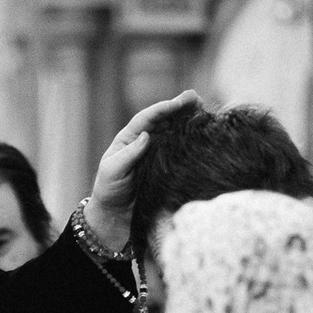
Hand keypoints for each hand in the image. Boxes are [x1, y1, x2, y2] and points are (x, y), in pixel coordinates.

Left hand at [85, 89, 200, 251]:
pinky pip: (180, 148)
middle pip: (164, 119)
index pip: (147, 118)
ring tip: (203, 108)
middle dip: (180, 107)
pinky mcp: (168, 165)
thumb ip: (128, 154)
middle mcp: (145, 141)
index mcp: (129, 138)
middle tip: (197, 98)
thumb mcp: (112, 171)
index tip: (178, 102)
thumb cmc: (109, 190)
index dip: (163, 109)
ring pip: (174, 130)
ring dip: (188, 118)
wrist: (115, 214)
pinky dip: (191, 138)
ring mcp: (158, 152)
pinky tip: (202, 131)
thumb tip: (146, 136)